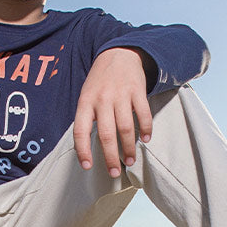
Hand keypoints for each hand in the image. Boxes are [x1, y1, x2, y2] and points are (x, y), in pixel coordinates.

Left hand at [72, 47, 153, 177]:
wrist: (119, 53)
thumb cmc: (100, 81)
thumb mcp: (87, 95)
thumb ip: (88, 118)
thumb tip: (88, 147)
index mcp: (86, 102)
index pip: (80, 130)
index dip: (82, 150)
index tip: (87, 166)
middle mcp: (102, 99)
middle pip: (106, 134)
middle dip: (111, 157)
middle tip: (114, 173)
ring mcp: (121, 94)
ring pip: (126, 128)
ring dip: (129, 148)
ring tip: (131, 161)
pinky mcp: (137, 90)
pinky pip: (143, 114)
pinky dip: (146, 129)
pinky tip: (146, 139)